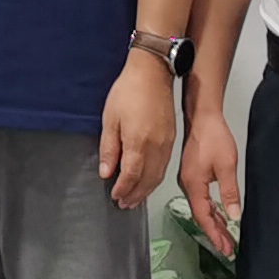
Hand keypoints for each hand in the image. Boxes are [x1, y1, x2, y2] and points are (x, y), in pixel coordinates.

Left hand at [98, 53, 176, 208]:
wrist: (152, 74)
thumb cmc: (129, 91)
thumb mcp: (110, 119)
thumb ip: (109, 148)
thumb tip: (107, 172)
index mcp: (138, 141)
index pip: (131, 175)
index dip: (123, 189)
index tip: (115, 195)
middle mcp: (156, 146)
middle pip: (147, 180)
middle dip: (135, 195)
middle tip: (125, 204)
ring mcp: (166, 143)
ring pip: (158, 175)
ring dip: (146, 190)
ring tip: (135, 198)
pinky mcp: (171, 139)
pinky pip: (164, 166)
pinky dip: (155, 178)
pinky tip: (148, 180)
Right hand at [174, 105, 242, 257]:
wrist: (203, 117)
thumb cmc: (212, 136)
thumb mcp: (227, 166)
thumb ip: (229, 192)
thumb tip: (233, 215)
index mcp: (193, 185)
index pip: (203, 217)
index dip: (214, 235)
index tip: (224, 248)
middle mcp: (188, 185)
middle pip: (201, 216)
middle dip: (215, 233)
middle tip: (227, 248)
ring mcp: (189, 180)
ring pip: (201, 208)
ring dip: (213, 223)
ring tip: (226, 237)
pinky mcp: (193, 175)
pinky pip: (201, 199)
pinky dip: (210, 210)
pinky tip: (219, 215)